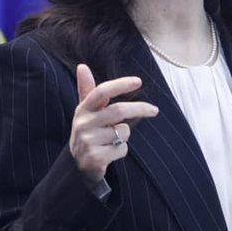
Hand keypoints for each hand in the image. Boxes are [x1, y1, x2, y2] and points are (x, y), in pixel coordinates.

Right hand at [69, 64, 158, 185]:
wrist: (77, 164)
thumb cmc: (88, 131)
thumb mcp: (86, 111)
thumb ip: (87, 89)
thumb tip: (82, 66)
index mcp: (83, 109)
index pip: (101, 92)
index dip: (120, 84)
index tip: (139, 81)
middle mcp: (83, 123)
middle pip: (119, 110)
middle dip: (140, 109)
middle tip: (154, 110)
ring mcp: (87, 141)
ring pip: (123, 132)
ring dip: (124, 136)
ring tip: (111, 140)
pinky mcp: (94, 158)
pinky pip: (122, 149)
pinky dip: (121, 150)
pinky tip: (109, 153)